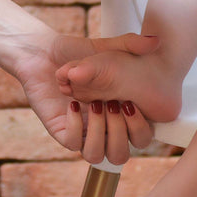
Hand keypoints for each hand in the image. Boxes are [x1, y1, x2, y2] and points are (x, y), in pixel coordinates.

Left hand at [15, 32, 157, 165]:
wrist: (42, 52)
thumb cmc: (75, 52)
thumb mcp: (105, 47)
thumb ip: (130, 44)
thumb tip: (155, 41)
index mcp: (120, 113)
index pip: (141, 138)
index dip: (140, 129)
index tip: (131, 104)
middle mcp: (103, 127)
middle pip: (121, 154)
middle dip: (119, 133)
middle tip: (112, 105)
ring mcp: (82, 131)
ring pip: (96, 155)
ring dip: (98, 133)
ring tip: (94, 106)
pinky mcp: (61, 131)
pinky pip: (72, 143)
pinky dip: (75, 126)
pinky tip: (72, 103)